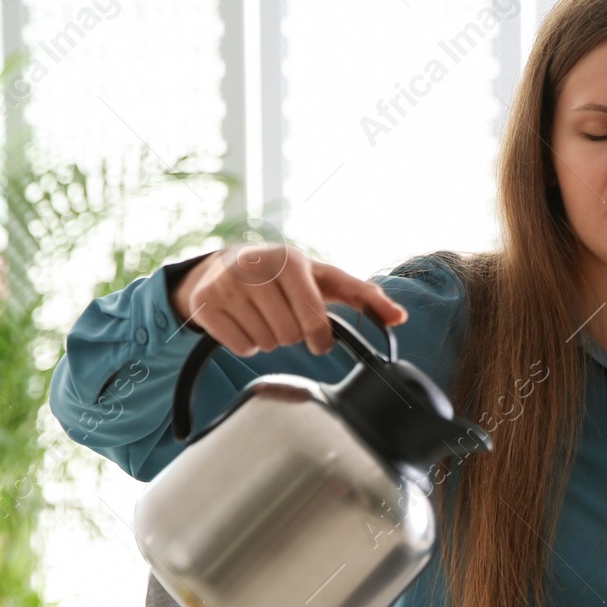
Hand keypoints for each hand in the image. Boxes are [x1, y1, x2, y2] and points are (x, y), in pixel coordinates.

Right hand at [170, 243, 406, 356]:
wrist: (222, 265)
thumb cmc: (284, 276)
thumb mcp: (322, 279)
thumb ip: (363, 297)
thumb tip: (400, 318)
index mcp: (292, 261)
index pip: (314, 318)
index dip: (319, 337)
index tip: (319, 341)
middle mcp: (258, 267)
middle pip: (289, 336)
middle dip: (291, 335)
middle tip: (283, 318)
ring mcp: (228, 283)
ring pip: (265, 343)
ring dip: (268, 339)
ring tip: (262, 316)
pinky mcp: (206, 302)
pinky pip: (239, 345)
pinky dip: (245, 343)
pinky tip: (243, 322)